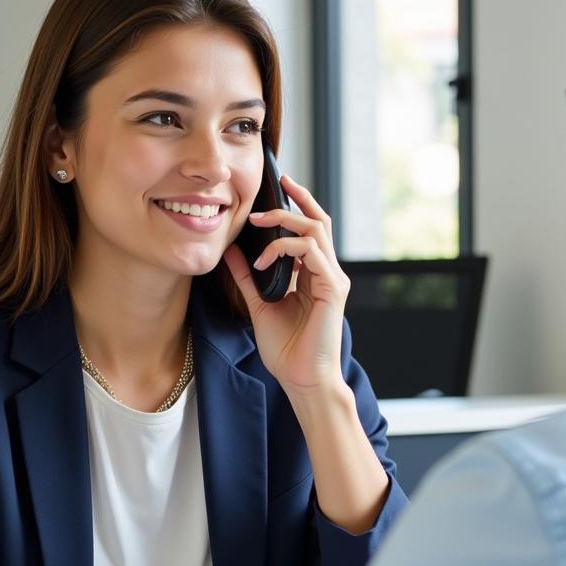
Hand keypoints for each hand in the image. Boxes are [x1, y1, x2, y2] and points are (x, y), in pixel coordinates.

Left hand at [223, 175, 349, 396]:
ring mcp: (333, 279)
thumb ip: (248, 276)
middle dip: (297, 198)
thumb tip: (232, 250)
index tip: (278, 187)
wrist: (302, 380)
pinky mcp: (333, 288)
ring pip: (316, 230)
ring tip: (258, 223)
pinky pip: (312, 252)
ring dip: (284, 222)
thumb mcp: (259, 304)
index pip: (310, 229)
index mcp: (313, 275)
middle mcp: (327, 273)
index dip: (296, 205)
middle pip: (319, 220)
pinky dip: (285, 249)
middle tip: (274, 186)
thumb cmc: (286, 350)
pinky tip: (265, 261)